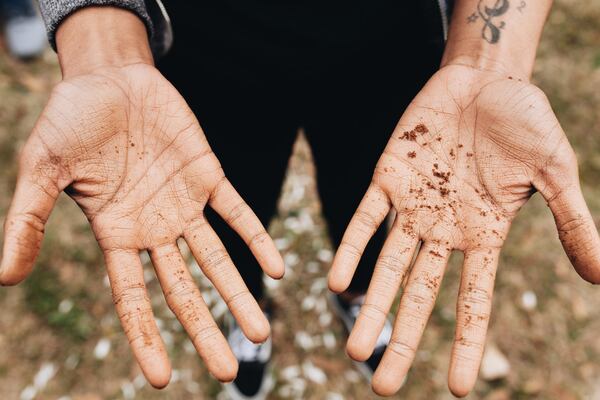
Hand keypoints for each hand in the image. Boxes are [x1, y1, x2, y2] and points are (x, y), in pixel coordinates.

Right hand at [0, 62, 283, 386]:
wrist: (108, 77)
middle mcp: (154, 228)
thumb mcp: (43, 169)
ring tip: (262, 331)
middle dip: (206, 328)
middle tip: (229, 370)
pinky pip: (237, 212)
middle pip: (184, 290)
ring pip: (217, 258)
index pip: (133, 298)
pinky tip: (277, 268)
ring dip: (240, 293)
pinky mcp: (209, 175)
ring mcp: (184, 204)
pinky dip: (256, 238)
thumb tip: (5, 277)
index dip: (146, 337)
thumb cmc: (70, 121)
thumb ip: (29, 219)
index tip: (162, 379)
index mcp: (116, 234)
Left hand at [328, 64, 599, 396]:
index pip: (474, 300)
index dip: (467, 344)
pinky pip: (366, 219)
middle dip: (403, 338)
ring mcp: (414, 206)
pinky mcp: (388, 177)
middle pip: (421, 295)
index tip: (459, 389)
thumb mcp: (556, 173)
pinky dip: (352, 249)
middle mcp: (444, 229)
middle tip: (382, 386)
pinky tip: (337, 281)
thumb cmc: (524, 123)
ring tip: (355, 348)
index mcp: (484, 234)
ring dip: (373, 305)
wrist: (486, 79)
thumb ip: (573, 221)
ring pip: (389, 265)